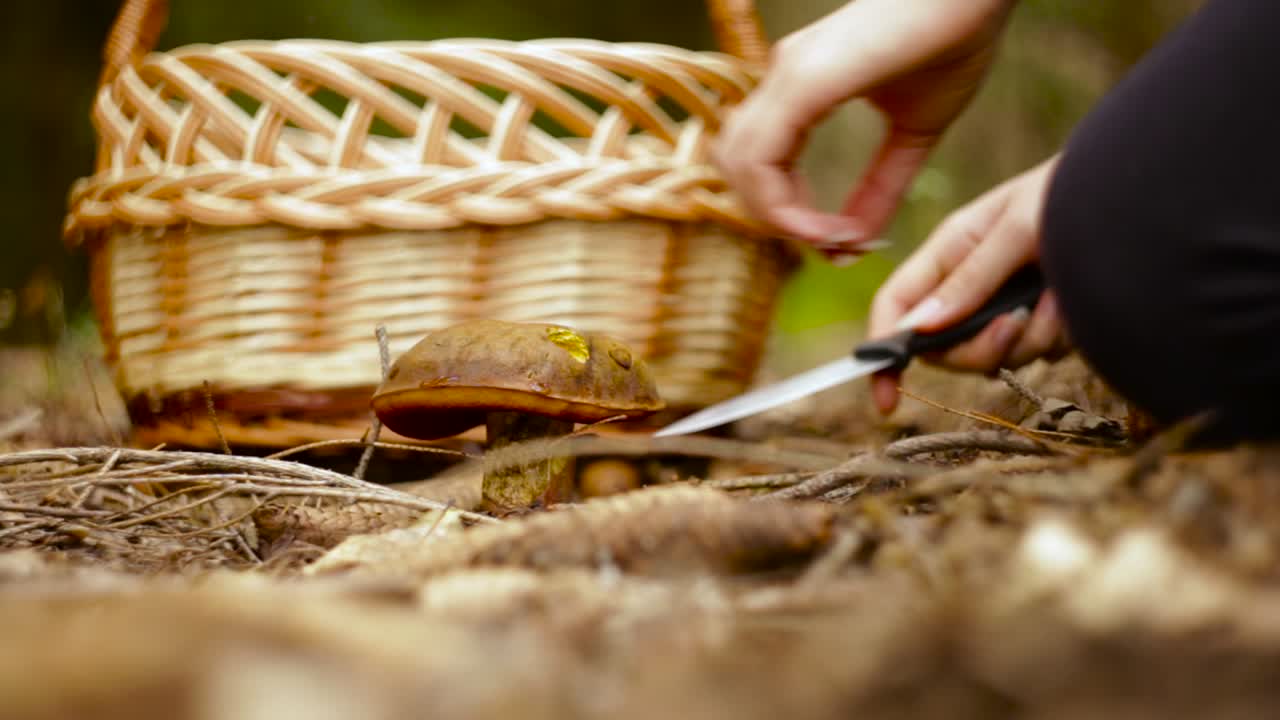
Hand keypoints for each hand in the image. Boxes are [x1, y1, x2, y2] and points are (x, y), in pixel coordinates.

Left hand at [713, 0, 1017, 255]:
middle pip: (738, 169)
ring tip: (830, 238)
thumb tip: (857, 243)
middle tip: (830, 246)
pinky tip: (827, 226)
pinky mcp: (803, 80)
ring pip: (739, 167)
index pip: (760, 164)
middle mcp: (783, 78)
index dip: (788, 214)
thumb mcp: (915, 134)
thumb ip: (881, 189)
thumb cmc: (954, 41)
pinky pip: (762, 159)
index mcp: (801, 87)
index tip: (838, 243)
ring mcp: (788, 75)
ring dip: (777, 219)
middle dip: (776, 221)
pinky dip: (783, 205)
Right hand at [866, 155, 1070, 413]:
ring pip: (995, 356)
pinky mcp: (1045, 321)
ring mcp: (1008, 305)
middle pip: (944, 347)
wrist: (1149, 194)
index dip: (883, 351)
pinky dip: (1060, 334)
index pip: (896, 306)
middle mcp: (972, 282)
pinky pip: (1037, 353)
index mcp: (950, 250)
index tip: (885, 397)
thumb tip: (918, 328)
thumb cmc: (1074, 192)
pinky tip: (1077, 299)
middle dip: (979, 347)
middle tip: (1015, 324)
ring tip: (1061, 294)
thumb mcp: (1016, 228)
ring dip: (1032, 336)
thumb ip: (969, 279)